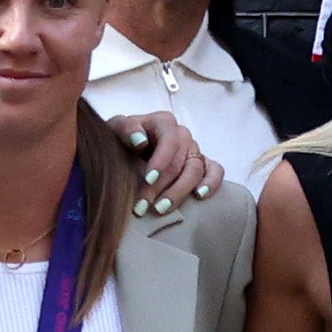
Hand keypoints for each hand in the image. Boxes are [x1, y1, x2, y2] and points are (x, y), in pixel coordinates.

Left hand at [105, 112, 223, 216]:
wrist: (126, 149)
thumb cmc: (122, 139)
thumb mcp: (115, 129)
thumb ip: (125, 129)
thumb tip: (140, 141)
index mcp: (164, 123)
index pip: (170, 141)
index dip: (161, 161)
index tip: (148, 179)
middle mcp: (183, 135)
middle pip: (181, 162)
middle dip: (163, 186)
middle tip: (144, 205)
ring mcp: (194, 150)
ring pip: (196, 171)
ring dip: (180, 192)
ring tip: (162, 208)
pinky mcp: (204, 164)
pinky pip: (216, 172)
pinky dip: (211, 183)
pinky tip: (199, 196)